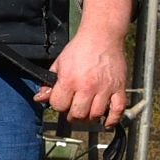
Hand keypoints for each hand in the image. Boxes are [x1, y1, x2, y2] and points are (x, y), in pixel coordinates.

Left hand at [35, 0, 133, 125]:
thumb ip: (49, 83)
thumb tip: (39, 98)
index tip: (61, 101)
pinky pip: (118, 109)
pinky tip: (106, 122)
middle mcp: (87, 87)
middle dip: (73, 114)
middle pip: (78, 114)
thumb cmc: (79, 49)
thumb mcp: (59, 64)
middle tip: (74, 109)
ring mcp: (105, 88)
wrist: (102, 37)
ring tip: (87, 111)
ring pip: (96, 115)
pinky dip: (112, 119)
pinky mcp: (119, 87)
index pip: (59, 105)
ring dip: (90, 117)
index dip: (58, 105)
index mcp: (69, 80)